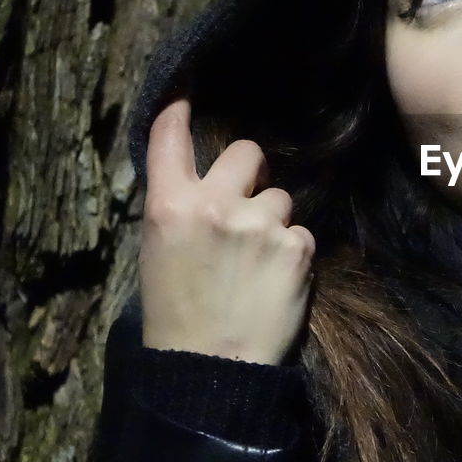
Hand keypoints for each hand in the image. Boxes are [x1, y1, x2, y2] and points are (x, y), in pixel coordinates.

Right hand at [138, 96, 315, 364]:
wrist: (211, 369)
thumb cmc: (178, 316)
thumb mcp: (160, 254)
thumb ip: (183, 210)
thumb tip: (206, 183)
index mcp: (169, 206)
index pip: (170, 140)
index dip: (178, 110)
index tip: (186, 92)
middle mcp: (214, 205)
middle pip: (247, 151)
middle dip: (250, 172)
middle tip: (244, 204)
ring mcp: (259, 224)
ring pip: (280, 197)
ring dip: (274, 220)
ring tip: (256, 264)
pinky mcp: (296, 247)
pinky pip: (301, 233)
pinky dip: (293, 253)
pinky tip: (275, 282)